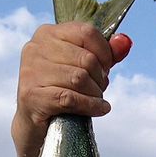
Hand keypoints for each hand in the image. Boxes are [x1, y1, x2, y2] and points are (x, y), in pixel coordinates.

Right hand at [11, 24, 131, 156]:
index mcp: (47, 34)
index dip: (105, 53)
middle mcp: (35, 48)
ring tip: (96, 99)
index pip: (87, 32)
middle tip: (100, 89)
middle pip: (86, 58)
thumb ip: (105, 53)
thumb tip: (124, 41)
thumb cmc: (61, 91)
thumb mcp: (83, 68)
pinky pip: (71, 99)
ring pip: (79, 78)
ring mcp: (31, 72)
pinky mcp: (32, 96)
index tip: (106, 68)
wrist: (35, 124)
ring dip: (95, 93)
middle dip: (100, 77)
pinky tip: (100, 109)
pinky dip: (91, 106)